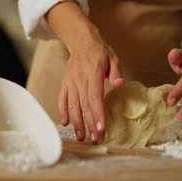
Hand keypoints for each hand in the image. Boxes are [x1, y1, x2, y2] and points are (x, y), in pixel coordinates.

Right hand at [46, 1, 124, 143]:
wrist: (81, 41)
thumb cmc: (100, 52)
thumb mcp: (113, 57)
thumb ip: (116, 71)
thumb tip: (119, 84)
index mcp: (92, 73)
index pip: (94, 96)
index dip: (97, 113)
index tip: (101, 128)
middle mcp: (79, 79)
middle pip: (84, 104)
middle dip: (88, 123)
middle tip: (94, 139)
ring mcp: (70, 82)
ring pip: (73, 105)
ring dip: (77, 122)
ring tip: (81, 137)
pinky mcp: (65, 83)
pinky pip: (62, 99)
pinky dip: (63, 111)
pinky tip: (66, 123)